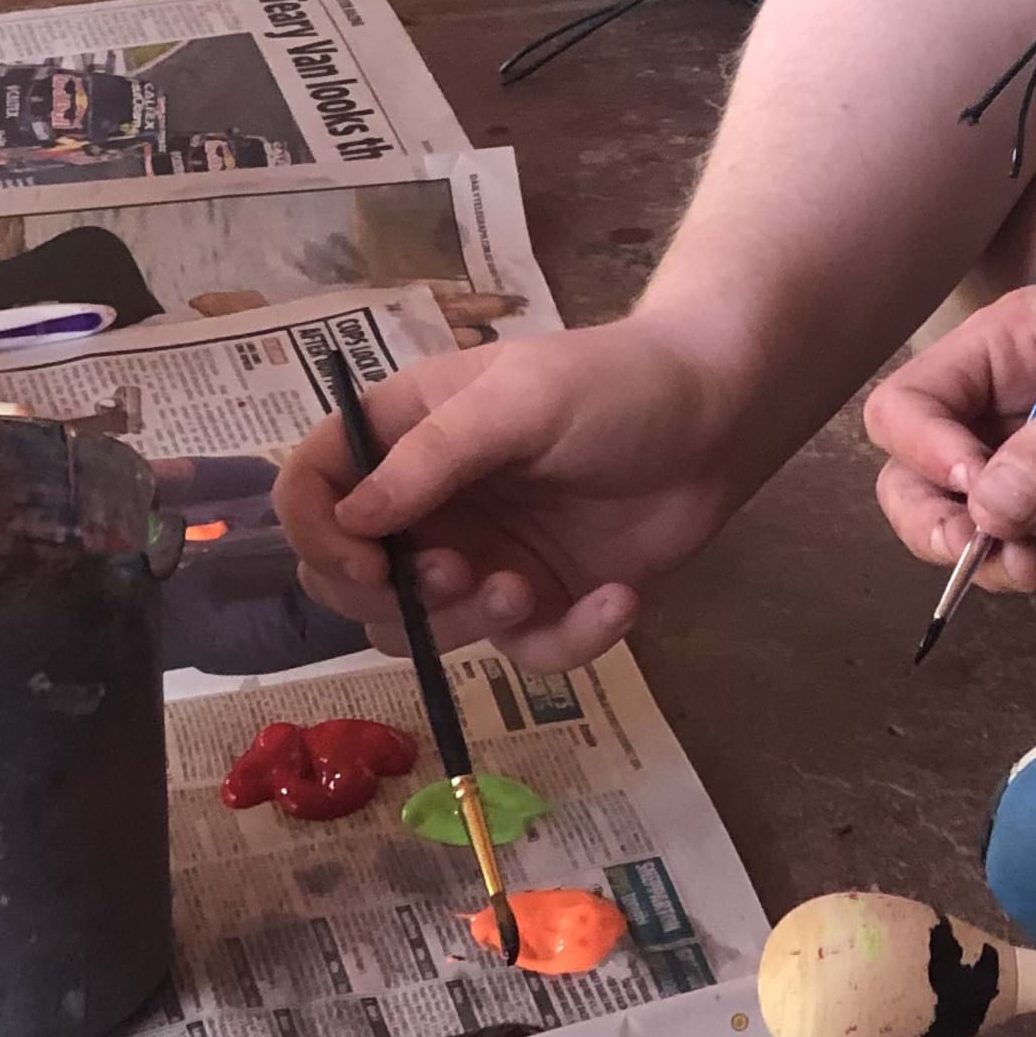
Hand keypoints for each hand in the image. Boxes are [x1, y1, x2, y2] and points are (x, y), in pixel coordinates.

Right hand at [273, 321, 747, 672]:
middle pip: (349, 578)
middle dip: (391, 596)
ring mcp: (483, 556)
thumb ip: (434, 456)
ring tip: (525, 589)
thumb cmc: (616, 384)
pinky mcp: (544, 601)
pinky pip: (525, 652)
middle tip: (458, 574)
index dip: (316, 532)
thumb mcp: (521, 400)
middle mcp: (431, 502)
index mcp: (406, 435)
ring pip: (423, 630)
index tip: (368, 563)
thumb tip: (350, 517)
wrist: (722, 415)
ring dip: (466, 624)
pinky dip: (567, 641)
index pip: (312, 486)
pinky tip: (617, 600)